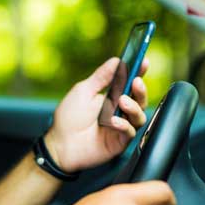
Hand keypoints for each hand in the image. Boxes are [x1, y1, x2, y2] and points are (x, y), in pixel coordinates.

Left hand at [45, 57, 148, 172]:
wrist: (59, 144)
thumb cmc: (69, 117)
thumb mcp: (84, 91)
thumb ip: (101, 77)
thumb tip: (116, 60)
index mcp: (112, 97)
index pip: (130, 83)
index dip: (139, 72)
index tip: (144, 61)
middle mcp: (119, 111)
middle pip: (140, 100)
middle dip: (141, 90)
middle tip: (136, 82)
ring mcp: (120, 127)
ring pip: (139, 116)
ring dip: (134, 107)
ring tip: (122, 101)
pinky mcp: (119, 142)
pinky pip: (130, 133)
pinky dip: (124, 125)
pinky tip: (114, 121)